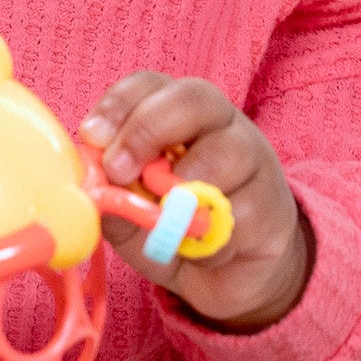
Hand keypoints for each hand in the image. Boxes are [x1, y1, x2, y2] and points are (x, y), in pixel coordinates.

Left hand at [79, 76, 308, 333]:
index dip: (117, 104)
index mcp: (176, 116)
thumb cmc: (176, 229)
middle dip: (147, 130)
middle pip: (192, 98)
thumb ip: (112, 198)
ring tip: (165, 222)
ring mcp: (252, 159)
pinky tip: (199, 250)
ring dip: (183, 191)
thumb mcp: (132, 217)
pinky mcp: (271, 204)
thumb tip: (89, 183)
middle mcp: (219, 124)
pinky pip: (238, 214)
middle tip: (119, 170)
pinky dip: (208, 239)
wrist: (235, 275)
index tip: (92, 138)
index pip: (149, 85)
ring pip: (224, 153)